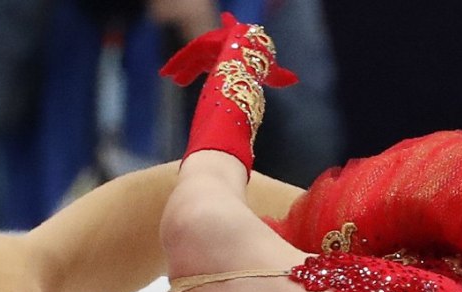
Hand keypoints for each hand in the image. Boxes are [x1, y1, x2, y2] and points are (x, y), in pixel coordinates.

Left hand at [159, 12, 297, 86]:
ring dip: (181, 66)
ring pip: (195, 54)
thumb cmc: (264, 70)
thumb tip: (295, 79)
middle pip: (204, 56)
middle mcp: (226, 45)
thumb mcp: (269, 75)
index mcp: (236, 53)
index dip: (206, 61)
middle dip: (189, 67)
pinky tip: (167, 73)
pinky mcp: (208, 42)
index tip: (186, 72)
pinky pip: (191, 52)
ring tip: (166, 76)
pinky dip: (178, 62)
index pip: (220, 54)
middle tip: (175, 79)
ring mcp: (217, 42)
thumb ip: (278, 77)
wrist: (256, 60)